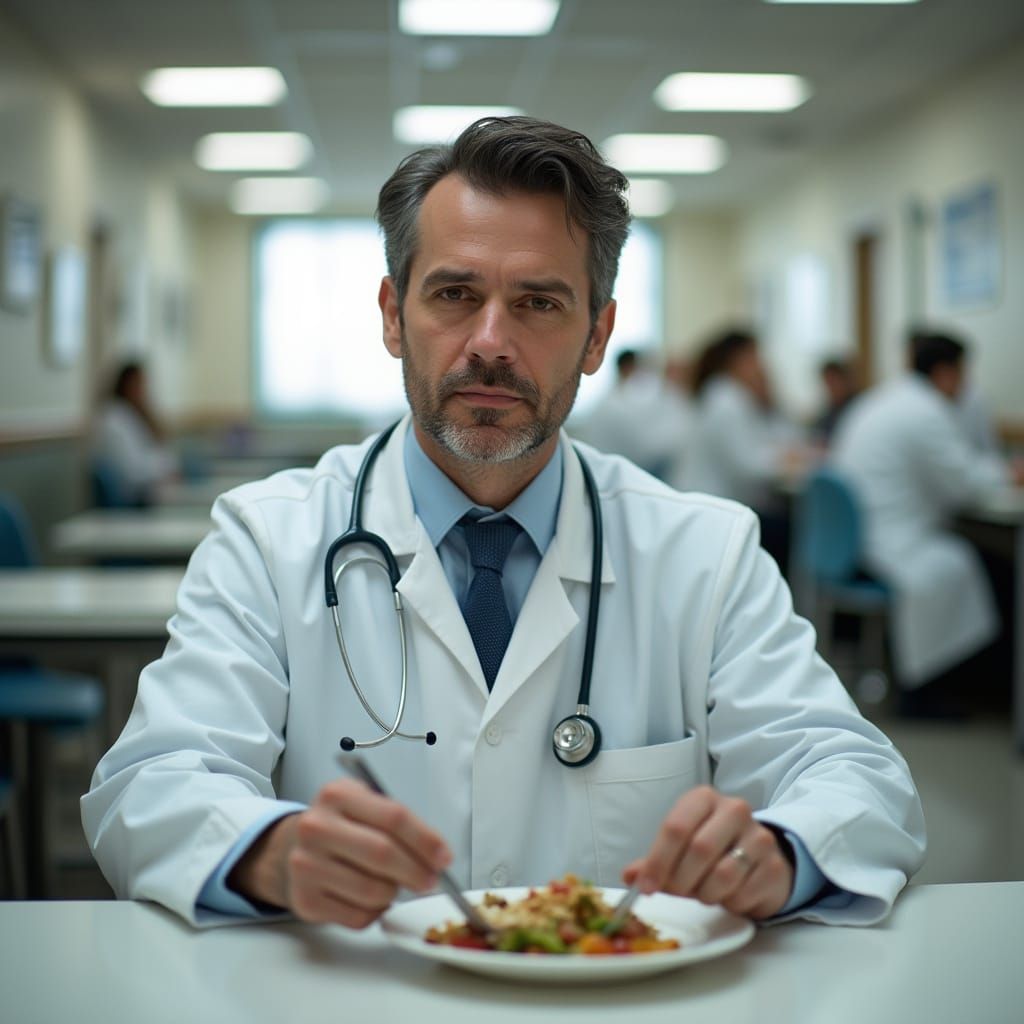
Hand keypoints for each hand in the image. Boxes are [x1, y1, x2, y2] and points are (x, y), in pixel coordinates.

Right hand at [228, 778, 451, 927]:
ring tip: (394, 884)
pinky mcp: (305, 901)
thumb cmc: (341, 825)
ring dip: (395, 893)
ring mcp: (306, 865)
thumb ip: (397, 823)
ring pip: (373, 891)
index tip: (444, 857)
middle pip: (383, 854)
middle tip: (432, 880)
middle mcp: (316, 827)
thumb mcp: (364, 804)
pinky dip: (375, 911)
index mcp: (337, 794)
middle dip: (417, 871)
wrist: (290, 847)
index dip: (425, 840)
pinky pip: (358, 916)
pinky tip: (370, 897)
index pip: (393, 817)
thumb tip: (437, 856)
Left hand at [622, 785, 793, 919]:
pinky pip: (743, 893)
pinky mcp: (774, 866)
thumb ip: (655, 860)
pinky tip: (728, 894)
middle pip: (699, 850)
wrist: (760, 858)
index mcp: (703, 799)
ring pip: (723, 875)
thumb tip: (630, 877)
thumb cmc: (713, 849)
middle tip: (675, 892)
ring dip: (705, 893)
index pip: (676, 827)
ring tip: (703, 891)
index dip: (658, 861)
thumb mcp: (681, 847)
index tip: (645, 887)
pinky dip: (729, 902)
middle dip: (680, 880)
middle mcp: (734, 810)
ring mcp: (759, 836)